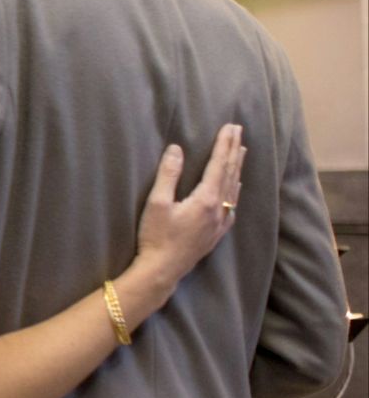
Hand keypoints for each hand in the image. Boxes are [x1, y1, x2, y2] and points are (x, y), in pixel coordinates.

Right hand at [135, 124, 243, 287]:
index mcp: (205, 199)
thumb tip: (177, 149)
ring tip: (241, 151)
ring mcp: (220, 222)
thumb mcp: (157, 203)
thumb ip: (168, 175)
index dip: (224, 145)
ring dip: (237, 167)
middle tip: (239, 131)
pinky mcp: (216, 232)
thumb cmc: (156, 236)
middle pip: (229, 174)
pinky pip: (232, 204)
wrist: (162, 269)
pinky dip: (235, 189)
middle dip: (234, 151)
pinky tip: (235, 186)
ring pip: (233, 189)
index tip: (230, 127)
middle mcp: (218, 209)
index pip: (218, 165)